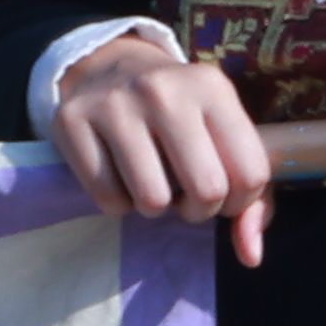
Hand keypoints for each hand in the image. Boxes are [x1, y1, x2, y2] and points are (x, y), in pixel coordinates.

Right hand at [46, 32, 275, 265]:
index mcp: (211, 87)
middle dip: (198, 209)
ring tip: (152, 181)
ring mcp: (115, 102)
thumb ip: (253, 201)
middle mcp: (164, 89)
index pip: (250, 173)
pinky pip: (107, 198)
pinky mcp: (72, 119)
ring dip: (155, 207)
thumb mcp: (224, 139)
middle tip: (184, 192)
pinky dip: (117, 202)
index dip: (239, 201)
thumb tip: (251, 255)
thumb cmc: (182, 119)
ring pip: (153, 200)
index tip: (222, 191)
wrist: (111, 70)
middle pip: (206, 190)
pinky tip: (119, 174)